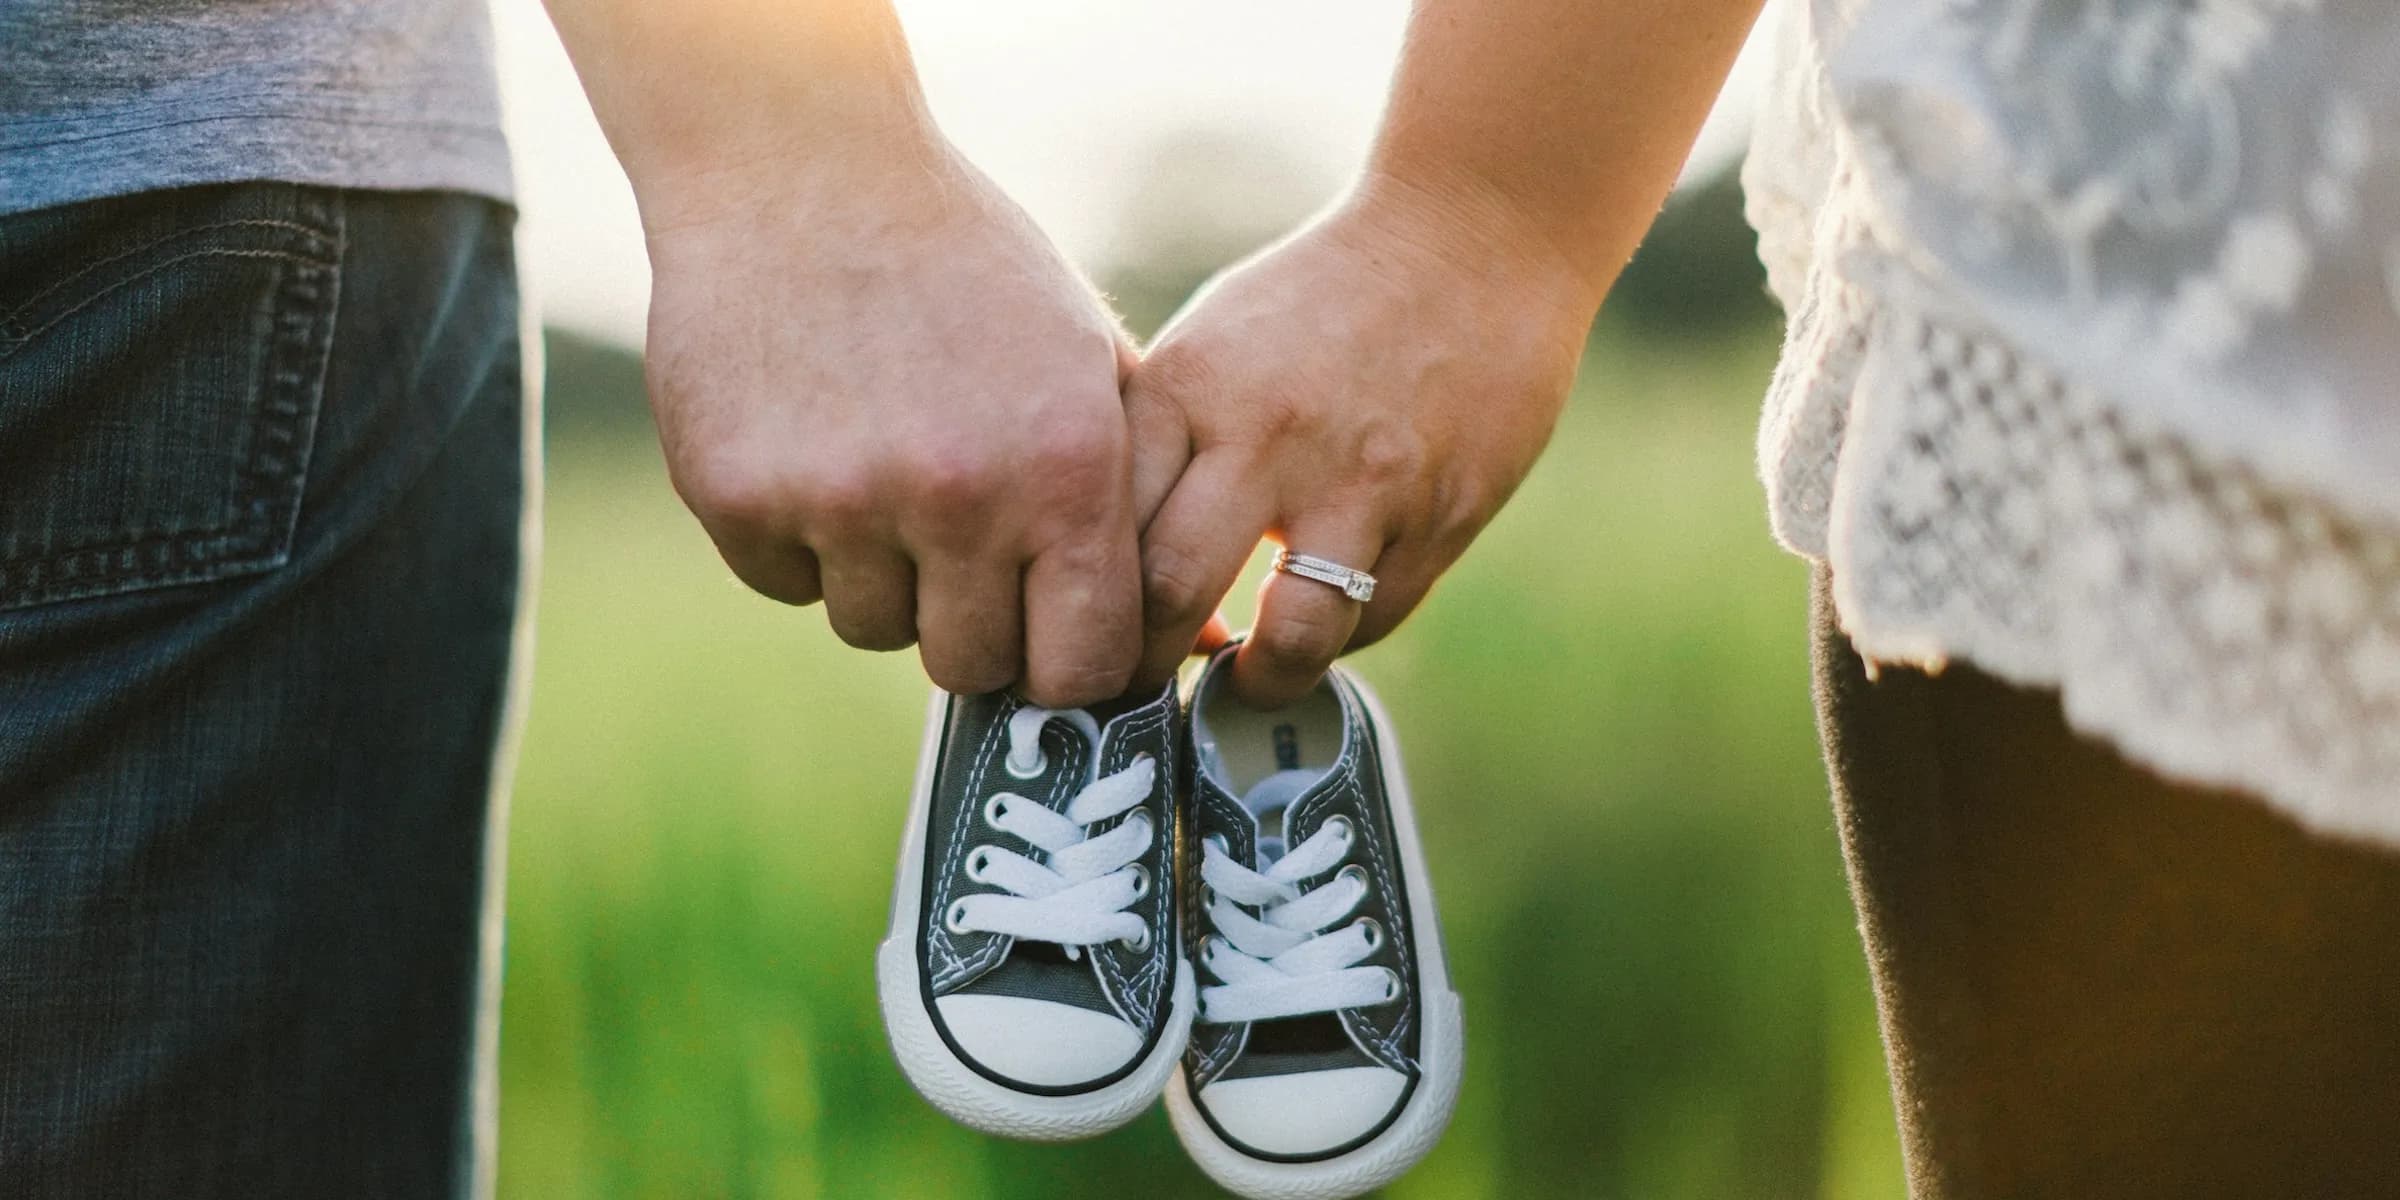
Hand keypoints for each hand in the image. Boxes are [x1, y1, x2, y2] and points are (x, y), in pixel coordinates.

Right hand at [640, 140, 1144, 706]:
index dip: (1064, 667)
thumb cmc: (969, 270)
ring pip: (871, 627)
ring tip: (885, 467)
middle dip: (969, 623)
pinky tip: (814, 444)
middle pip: (969, 664)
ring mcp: (841, 501)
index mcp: (1066, 468)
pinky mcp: (739, 497)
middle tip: (956, 542)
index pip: (1082, 666)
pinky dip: (799, 540)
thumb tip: (1205, 641)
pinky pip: (784, 584)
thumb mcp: (1087, 359)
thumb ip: (1141, 498)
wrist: (803, 169)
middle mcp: (959, 496)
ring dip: (881, 575)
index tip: (1045, 637)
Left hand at [1124, 174, 1598, 706]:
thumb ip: (1158, 445)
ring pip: (1288, 637)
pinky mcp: (1441, 514)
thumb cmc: (1320, 299)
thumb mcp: (1211, 344)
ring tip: (1244, 680)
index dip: (1077, 601)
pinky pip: (1371, 619)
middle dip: (1144, 666)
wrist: (1475, 238)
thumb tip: (1097, 568)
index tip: (1076, 632)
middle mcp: (1267, 435)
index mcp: (1190, 386)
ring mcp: (1362, 481)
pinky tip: (1319, 620)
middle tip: (1140, 688)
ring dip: (1256, 681)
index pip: (1101, 526)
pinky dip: (1337, 637)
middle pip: (1169, 596)